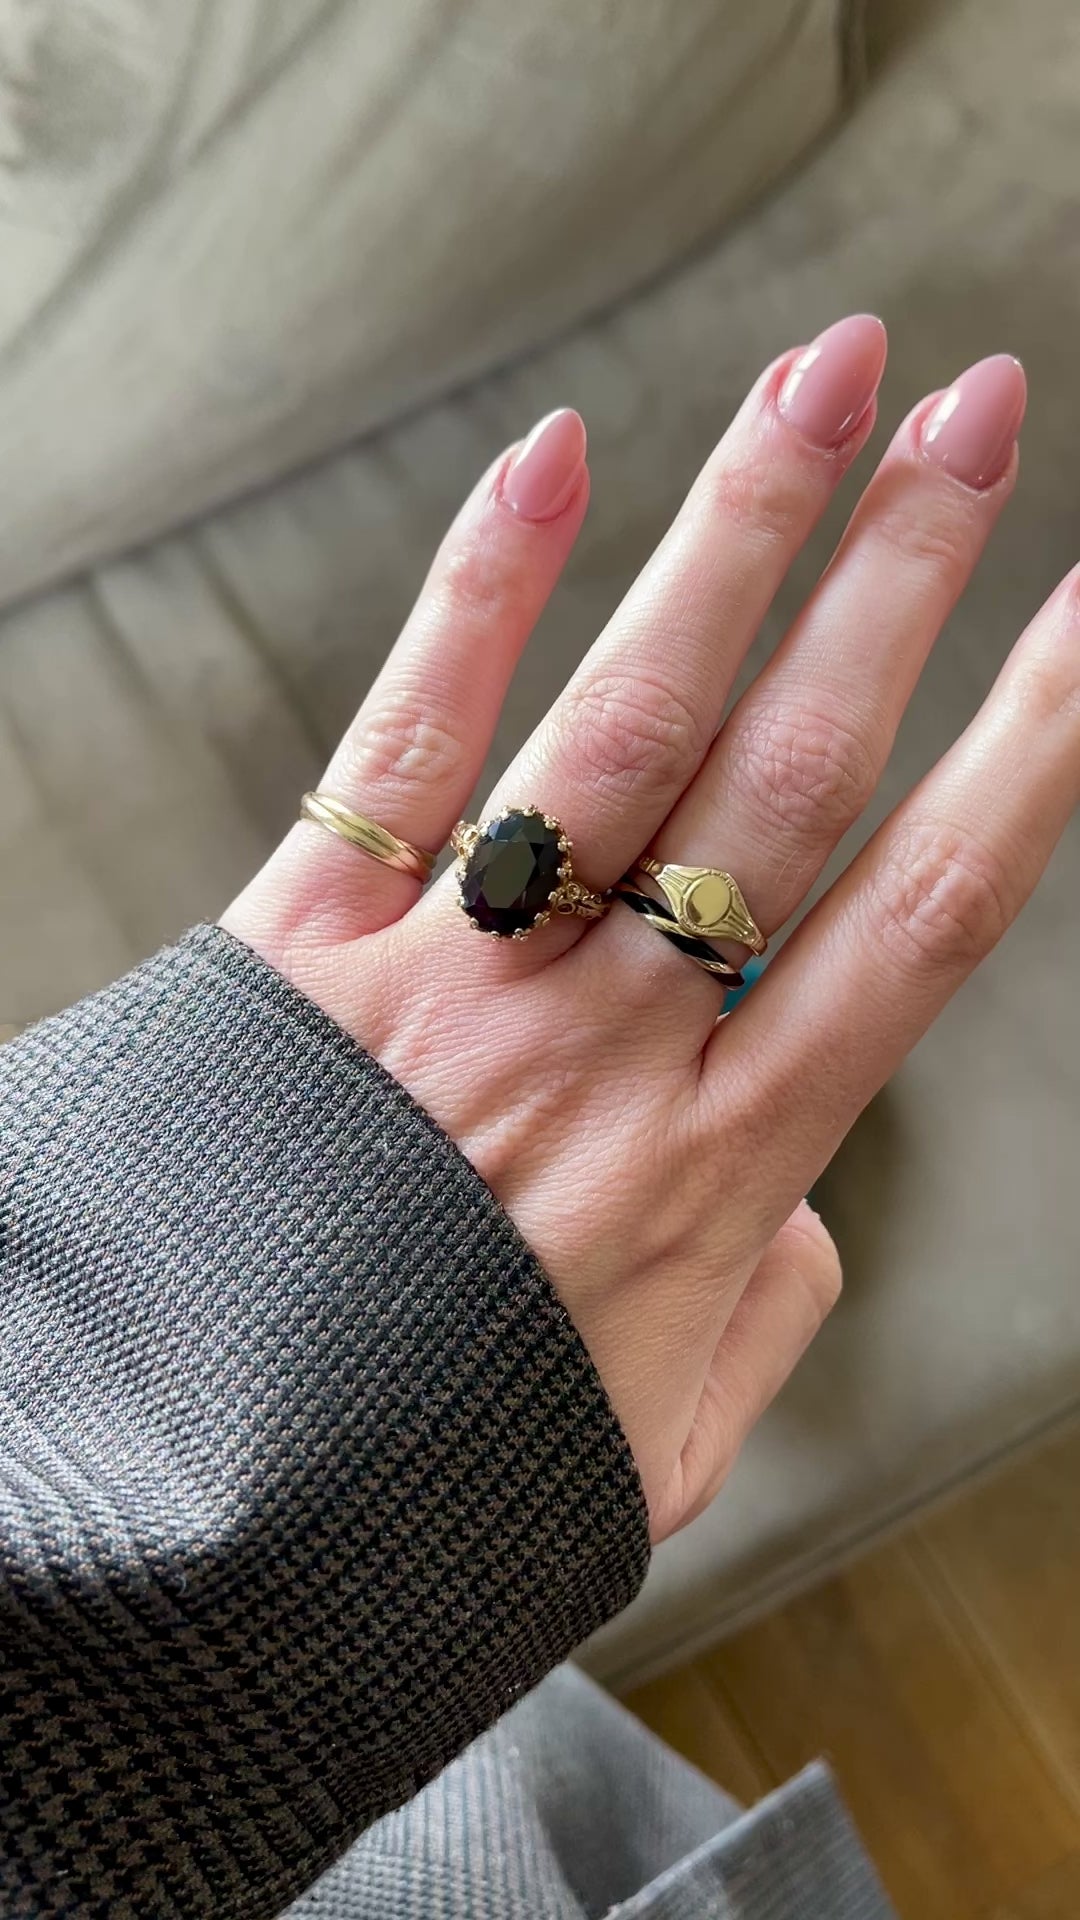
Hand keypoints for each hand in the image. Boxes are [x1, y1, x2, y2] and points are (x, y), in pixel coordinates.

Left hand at [224, 318, 1070, 1542]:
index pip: (922, 914)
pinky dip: (482, 590)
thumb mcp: (662, 1446)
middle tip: (982, 409)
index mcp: (721, 1169)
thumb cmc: (442, 1483)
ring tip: (830, 372)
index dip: (1031, 750)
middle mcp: (607, 1047)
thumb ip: (769, 1313)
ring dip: (739, 531)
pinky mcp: (303, 948)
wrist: (199, 1521)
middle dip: (903, 575)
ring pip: (629, 718)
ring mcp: (454, 982)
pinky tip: (552, 453)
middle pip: (795, 769)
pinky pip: (408, 738)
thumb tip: (794, 1201)